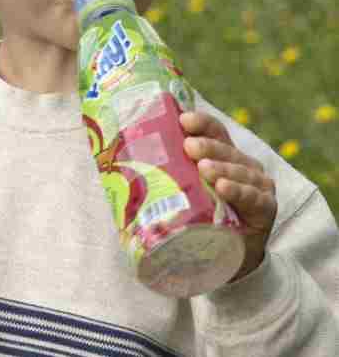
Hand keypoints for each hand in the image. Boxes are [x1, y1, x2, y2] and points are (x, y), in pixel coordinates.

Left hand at [180, 111, 276, 280]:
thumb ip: (164, 177)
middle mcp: (244, 165)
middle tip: (189, 147)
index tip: (183, 120)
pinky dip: (239, 192)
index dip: (201, 123)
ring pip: (240, 171)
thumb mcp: (183, 194)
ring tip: (205, 169)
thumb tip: (114, 164)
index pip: (215, 132)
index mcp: (224, 155)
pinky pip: (254, 198)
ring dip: (222, 167)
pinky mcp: (266, 209)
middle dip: (208, 146)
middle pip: (227, 149)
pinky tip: (224, 188)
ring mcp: (258, 186)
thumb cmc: (200, 220)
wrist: (227, 261)